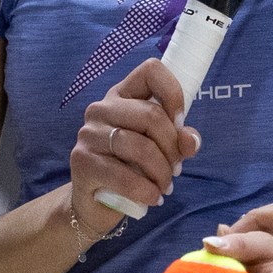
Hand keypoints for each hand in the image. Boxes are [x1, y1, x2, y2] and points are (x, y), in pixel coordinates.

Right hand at [69, 58, 200, 226]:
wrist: (94, 202)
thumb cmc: (129, 168)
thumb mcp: (159, 149)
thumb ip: (178, 140)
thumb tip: (190, 141)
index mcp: (122, 95)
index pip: (151, 70)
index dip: (173, 93)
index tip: (180, 122)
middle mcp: (101, 109)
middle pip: (151, 115)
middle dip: (172, 148)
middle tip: (176, 169)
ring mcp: (89, 134)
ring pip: (141, 147)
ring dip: (161, 172)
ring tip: (164, 186)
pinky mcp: (82, 162)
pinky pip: (125, 176)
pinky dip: (146, 190)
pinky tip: (152, 198)